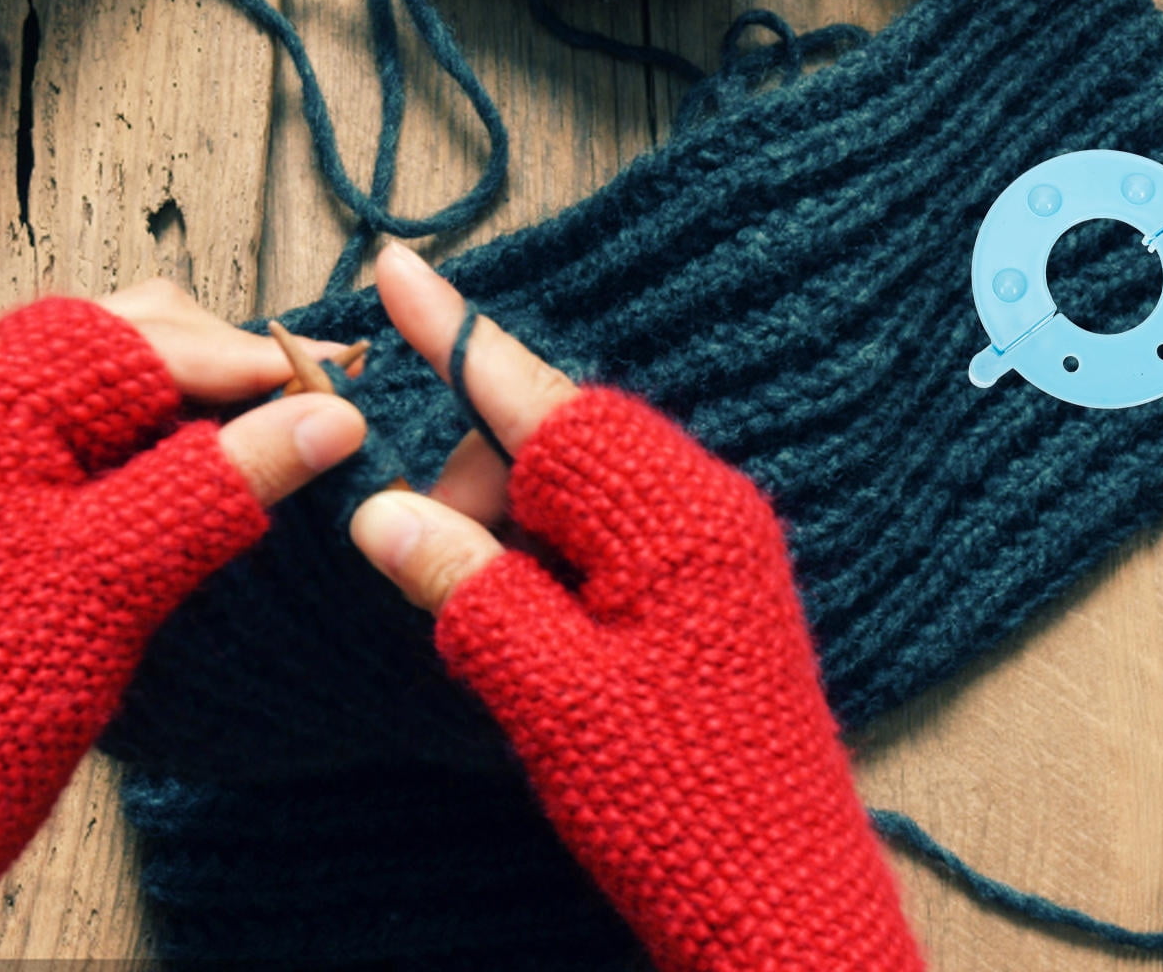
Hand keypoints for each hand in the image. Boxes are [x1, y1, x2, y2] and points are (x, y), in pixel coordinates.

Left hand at [0, 286, 364, 962]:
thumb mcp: (115, 575)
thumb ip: (225, 481)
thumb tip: (334, 419)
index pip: (148, 334)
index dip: (249, 362)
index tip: (331, 400)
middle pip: (129, 337)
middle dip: (220, 370)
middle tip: (302, 419)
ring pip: (115, 382)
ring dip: (195, 405)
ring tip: (265, 450)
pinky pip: (93, 433)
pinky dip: (159, 445)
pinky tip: (207, 483)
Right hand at [349, 242, 921, 971]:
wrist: (780, 894)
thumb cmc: (677, 800)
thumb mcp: (549, 695)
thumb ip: (465, 584)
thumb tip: (381, 510)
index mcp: (673, 512)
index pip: (540, 399)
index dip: (457, 335)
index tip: (397, 268)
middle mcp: (702, 502)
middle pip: (556, 437)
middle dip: (477, 477)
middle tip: (425, 550)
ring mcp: (711, 539)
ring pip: (577, 485)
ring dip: (513, 524)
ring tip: (499, 622)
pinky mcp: (706, 579)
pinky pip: (608, 528)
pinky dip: (551, 554)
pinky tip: (534, 616)